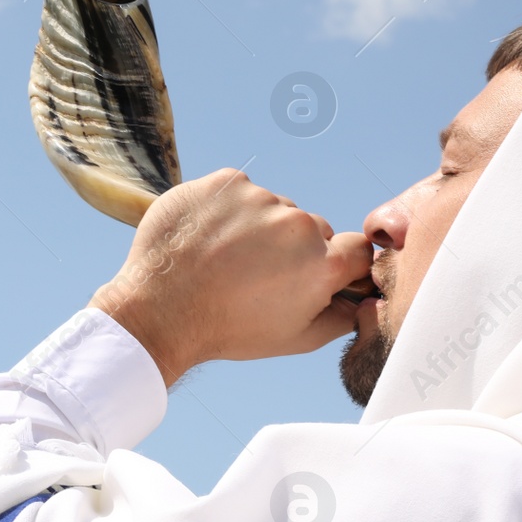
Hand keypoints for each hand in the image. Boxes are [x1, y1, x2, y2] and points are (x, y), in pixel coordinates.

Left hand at [87, 169, 370, 387]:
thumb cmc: (228, 330)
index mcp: (321, 262)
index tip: (313, 273)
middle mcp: (296, 224)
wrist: (160, 312)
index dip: (339, 264)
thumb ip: (341, 318)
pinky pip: (238, 191)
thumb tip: (360, 300)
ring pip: (273, 209)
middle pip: (313, 228)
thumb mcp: (295, 339)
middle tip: (258, 275)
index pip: (357, 249)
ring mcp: (258, 198)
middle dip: (294, 248)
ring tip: (225, 259)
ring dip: (257, 228)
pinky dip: (227, 210)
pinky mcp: (224, 182)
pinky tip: (208, 239)